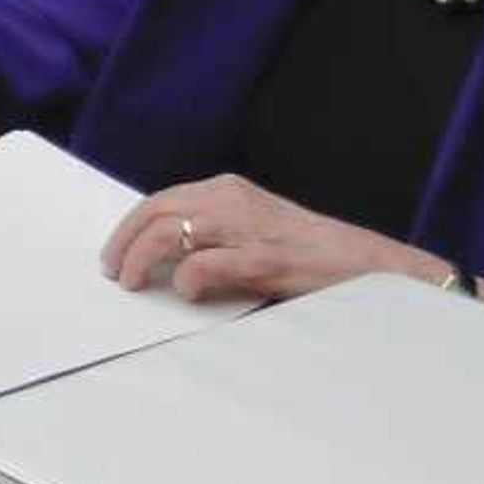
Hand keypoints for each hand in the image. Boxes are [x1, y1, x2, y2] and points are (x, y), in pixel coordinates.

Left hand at [98, 173, 451, 305]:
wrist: (368, 265)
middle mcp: (233, 201)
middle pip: (156, 211)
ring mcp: (248, 228)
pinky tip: (186, 293)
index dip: (129, 227)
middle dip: (124, 242)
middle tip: (114, 273)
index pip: (161, 200)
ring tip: (134, 284)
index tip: (115, 254)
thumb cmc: (308, 256)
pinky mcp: (262, 259)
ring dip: (140, 259)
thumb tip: (160, 260)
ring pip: (169, 232)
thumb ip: (213, 236)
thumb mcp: (253, 232)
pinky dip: (185, 280)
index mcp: (229, 191)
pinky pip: (202, 265)